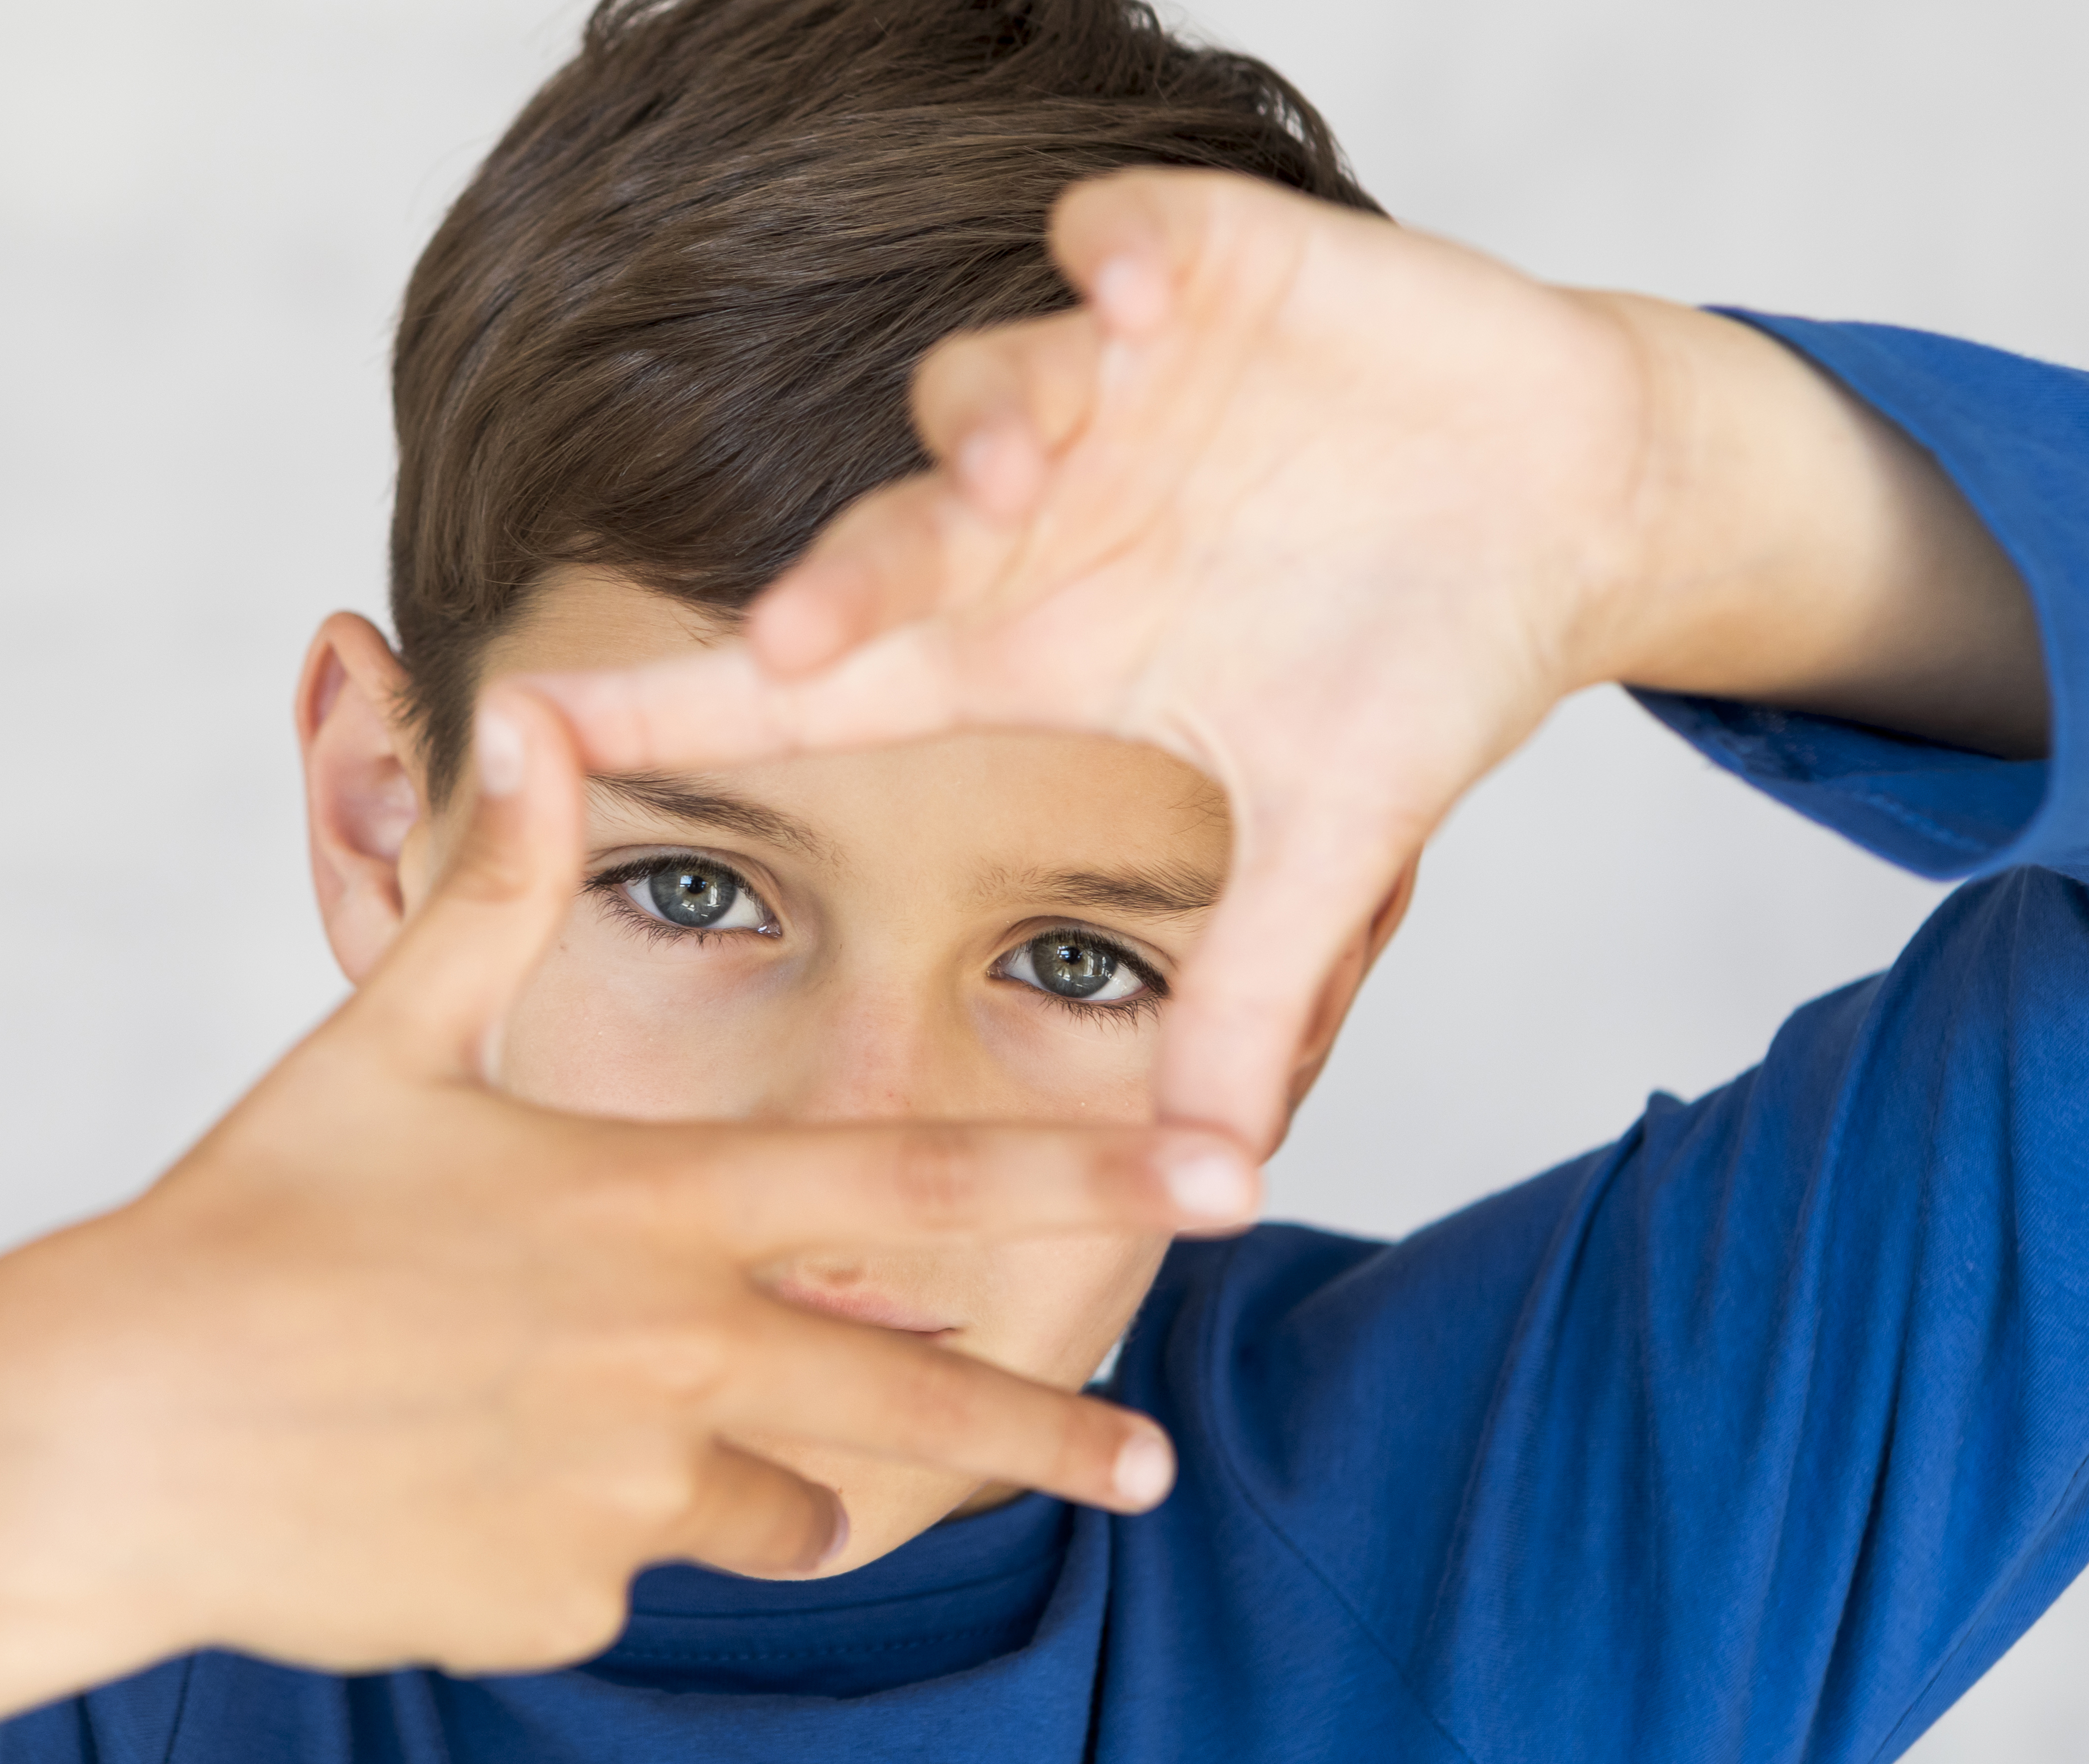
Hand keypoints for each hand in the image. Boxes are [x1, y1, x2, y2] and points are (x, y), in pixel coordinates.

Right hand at [0, 690, 1239, 1763]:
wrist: (106, 1438)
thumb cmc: (246, 1221)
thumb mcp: (379, 1045)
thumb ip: (488, 892)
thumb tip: (523, 712)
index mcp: (646, 1207)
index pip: (916, 1184)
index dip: (1082, 1176)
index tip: (1222, 1184)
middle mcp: (667, 1354)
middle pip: (918, 1405)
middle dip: (1046, 1437)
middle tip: (1145, 1464)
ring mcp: (620, 1493)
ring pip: (766, 1507)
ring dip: (738, 1480)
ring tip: (598, 1432)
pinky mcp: (560, 1600)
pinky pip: (627, 1575)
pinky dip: (585, 1541)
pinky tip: (463, 1491)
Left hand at [535, 169, 2041, 1149]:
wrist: (1565, 502)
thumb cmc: (1422, 661)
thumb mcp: (1330, 847)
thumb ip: (1250, 1008)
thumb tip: (1212, 1193)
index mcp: (1030, 640)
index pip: (811, 681)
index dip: (667, 703)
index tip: (523, 730)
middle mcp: (1040, 514)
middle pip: (882, 540)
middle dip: (844, 581)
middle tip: (809, 630)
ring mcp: (1118, 388)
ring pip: (986, 390)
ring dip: (993, 433)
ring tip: (1034, 475)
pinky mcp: (1208, 273)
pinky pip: (1121, 245)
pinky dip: (1118, 264)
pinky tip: (1141, 305)